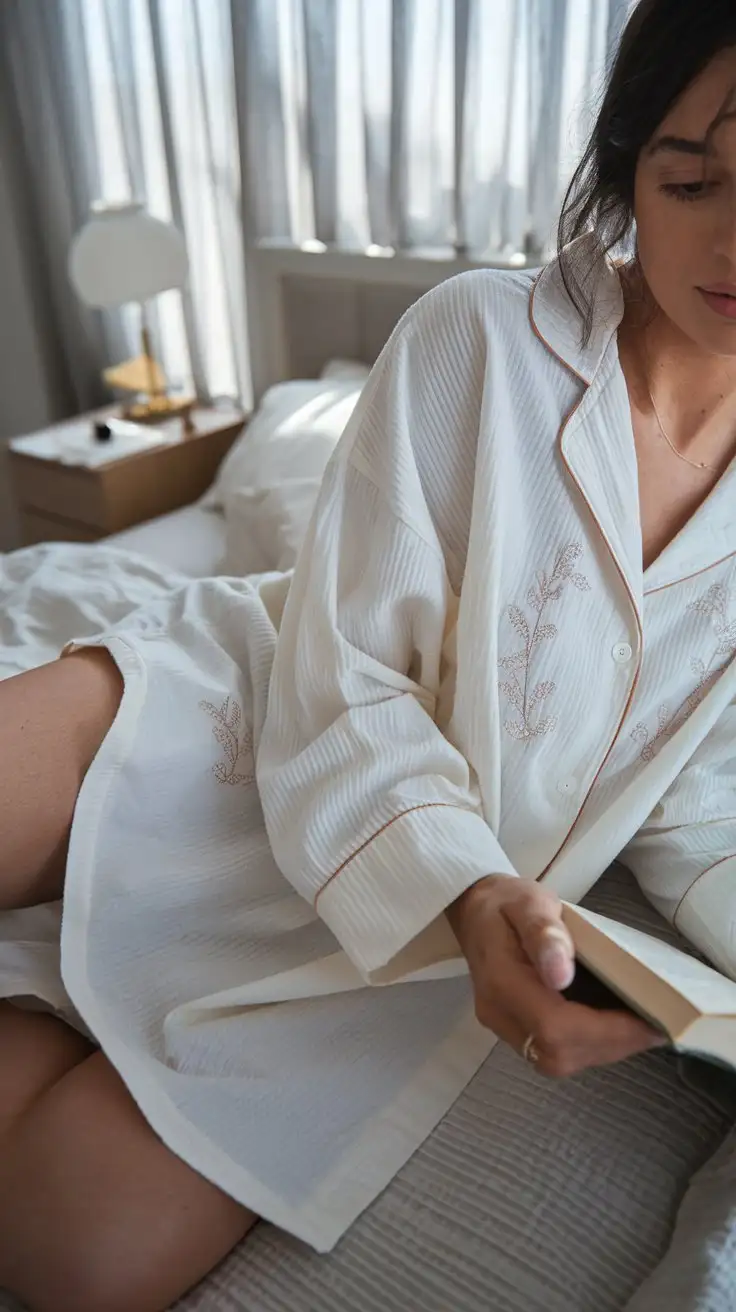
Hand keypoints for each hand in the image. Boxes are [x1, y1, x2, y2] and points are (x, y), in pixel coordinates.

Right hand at [447, 875, 664, 1077]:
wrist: (474, 908)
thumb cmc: (507, 901)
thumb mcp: (529, 902)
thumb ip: (545, 933)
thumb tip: (562, 976)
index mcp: (500, 980)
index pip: (554, 1025)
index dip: (605, 1031)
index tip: (649, 1021)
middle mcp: (499, 1013)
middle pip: (557, 1053)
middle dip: (611, 1045)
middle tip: (657, 1027)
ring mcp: (503, 1026)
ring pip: (557, 1059)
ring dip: (604, 1049)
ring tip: (642, 1029)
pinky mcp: (514, 1029)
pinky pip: (553, 1051)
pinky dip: (590, 1045)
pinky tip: (615, 1027)